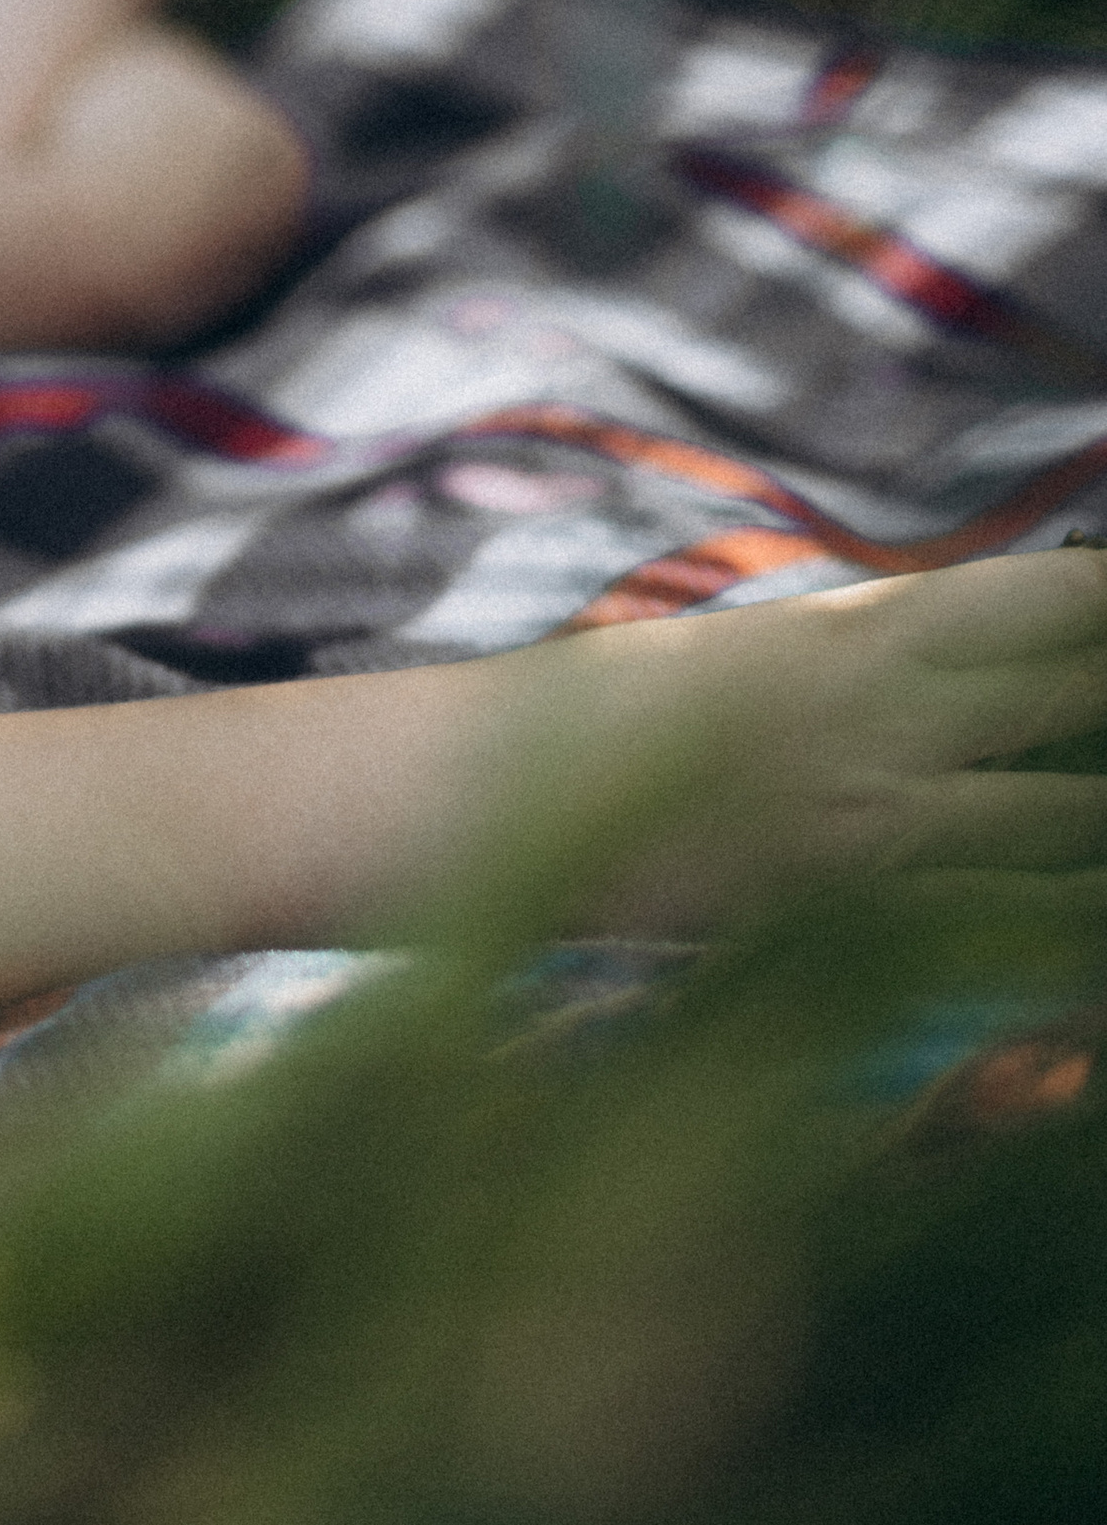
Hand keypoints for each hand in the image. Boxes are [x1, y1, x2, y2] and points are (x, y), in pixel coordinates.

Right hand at [482, 550, 1106, 931]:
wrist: (478, 789)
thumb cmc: (601, 720)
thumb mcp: (745, 657)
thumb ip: (853, 653)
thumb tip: (950, 654)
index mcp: (853, 627)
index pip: (1041, 601)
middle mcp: (879, 704)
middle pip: (1076, 686)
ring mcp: (869, 804)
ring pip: (1069, 810)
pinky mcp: (842, 901)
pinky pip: (997, 915)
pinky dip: (1062, 913)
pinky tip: (1089, 923)